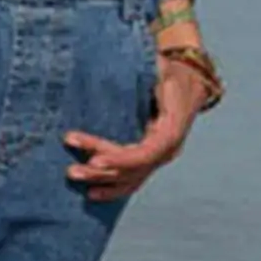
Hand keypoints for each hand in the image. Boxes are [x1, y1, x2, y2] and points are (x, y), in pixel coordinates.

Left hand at [64, 55, 206, 201]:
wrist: (189, 80)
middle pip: (132, 168)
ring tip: (72, 175)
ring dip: (101, 179)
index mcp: (171, 130)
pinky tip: (92, 193)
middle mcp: (167, 149)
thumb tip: (121, 71)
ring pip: (130, 176)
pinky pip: (132, 178)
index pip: (144, 153)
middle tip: (71, 170)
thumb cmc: (170, 71)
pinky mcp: (150, 158)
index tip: (93, 159)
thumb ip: (144, 72)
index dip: (119, 159)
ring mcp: (160, 156)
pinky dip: (113, 187)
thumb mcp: (159, 67)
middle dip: (100, 170)